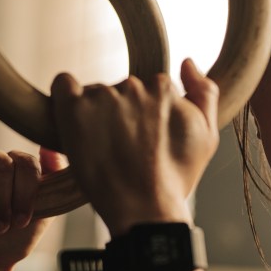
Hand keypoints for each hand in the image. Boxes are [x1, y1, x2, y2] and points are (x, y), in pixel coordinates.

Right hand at [0, 128, 65, 270]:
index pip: (27, 163)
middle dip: (3, 198)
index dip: (26, 191)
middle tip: (0, 226)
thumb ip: (54, 181)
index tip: (22, 221)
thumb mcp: (44, 214)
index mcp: (19, 169)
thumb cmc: (11, 241)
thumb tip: (51, 148)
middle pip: (2, 162)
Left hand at [51, 59, 218, 234]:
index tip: (143, 140)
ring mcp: (104, 96)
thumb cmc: (175, 179)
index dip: (146, 115)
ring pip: (96, 94)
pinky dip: (66, 97)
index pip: (150, 89)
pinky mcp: (75, 108)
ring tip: (103, 148)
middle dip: (122, 113)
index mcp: (164, 89)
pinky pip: (64, 85)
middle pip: (122, 90)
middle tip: (123, 148)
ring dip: (97, 114)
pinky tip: (74, 121)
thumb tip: (187, 62)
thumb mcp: (207, 138)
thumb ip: (205, 93)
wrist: (144, 209)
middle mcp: (134, 86)